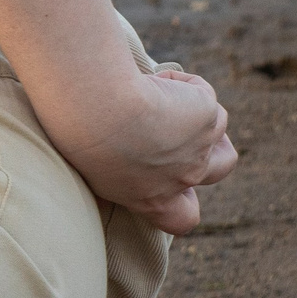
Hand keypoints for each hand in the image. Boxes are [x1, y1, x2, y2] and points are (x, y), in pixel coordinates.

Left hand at [42, 66, 237, 234]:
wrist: (98, 113)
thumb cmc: (78, 136)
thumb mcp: (88, 160)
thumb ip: (111, 161)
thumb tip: (117, 142)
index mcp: (147, 196)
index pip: (181, 219)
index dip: (186, 202)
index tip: (173, 184)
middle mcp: (180, 178)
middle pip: (217, 169)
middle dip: (210, 149)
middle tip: (181, 125)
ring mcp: (200, 149)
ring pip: (217, 128)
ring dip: (198, 111)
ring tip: (164, 94)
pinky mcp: (208, 117)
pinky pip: (201, 92)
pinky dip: (179, 82)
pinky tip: (153, 78)